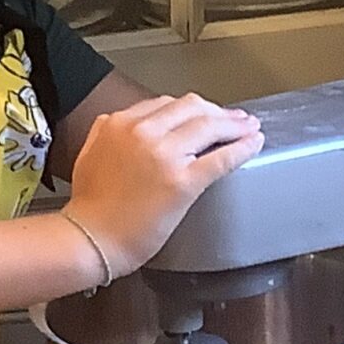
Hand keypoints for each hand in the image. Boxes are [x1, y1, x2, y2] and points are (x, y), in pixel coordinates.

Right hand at [62, 95, 263, 278]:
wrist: (91, 240)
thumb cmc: (89, 207)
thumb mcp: (89, 154)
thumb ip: (106, 132)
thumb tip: (124, 124)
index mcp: (120, 124)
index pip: (165, 104)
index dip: (191, 108)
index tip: (203, 115)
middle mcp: (143, 132)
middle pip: (192, 108)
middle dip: (217, 111)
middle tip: (235, 119)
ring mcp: (165, 156)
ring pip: (209, 126)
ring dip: (235, 125)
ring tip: (249, 128)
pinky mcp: (183, 182)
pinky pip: (221, 158)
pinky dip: (242, 148)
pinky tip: (254, 144)